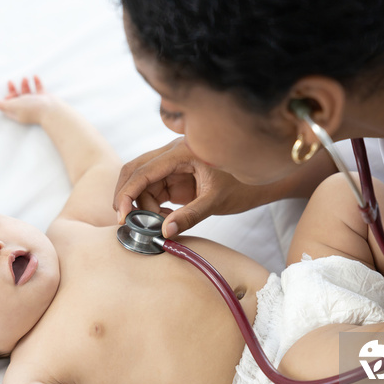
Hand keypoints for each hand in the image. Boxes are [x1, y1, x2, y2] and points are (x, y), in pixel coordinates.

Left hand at [0, 76, 57, 124]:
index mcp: (18, 113)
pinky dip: (36, 82)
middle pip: (17, 98)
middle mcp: (26, 109)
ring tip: (25, 78)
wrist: (51, 109)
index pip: (8, 106)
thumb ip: (3, 104)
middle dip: (13, 90)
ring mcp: (36, 104)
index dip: (6, 99)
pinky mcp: (43, 98)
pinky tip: (35, 76)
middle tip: (10, 82)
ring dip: (24, 84)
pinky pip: (39, 89)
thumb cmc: (32, 108)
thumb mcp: (14, 105)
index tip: (9, 94)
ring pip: (27, 93)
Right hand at [113, 137, 264, 236]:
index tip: (123, 215)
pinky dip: (152, 207)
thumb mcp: (216, 200)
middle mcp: (172, 154)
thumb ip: (190, 215)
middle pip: (135, 171)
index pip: (143, 169)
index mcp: (182, 151)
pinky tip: (165, 219)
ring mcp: (172, 165)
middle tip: (129, 222)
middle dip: (128, 196)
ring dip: (143, 205)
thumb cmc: (243, 184)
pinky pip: (153, 191)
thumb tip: (165, 232)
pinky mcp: (175, 178)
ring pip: (142, 183)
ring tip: (159, 223)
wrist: (260, 180)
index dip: (128, 192)